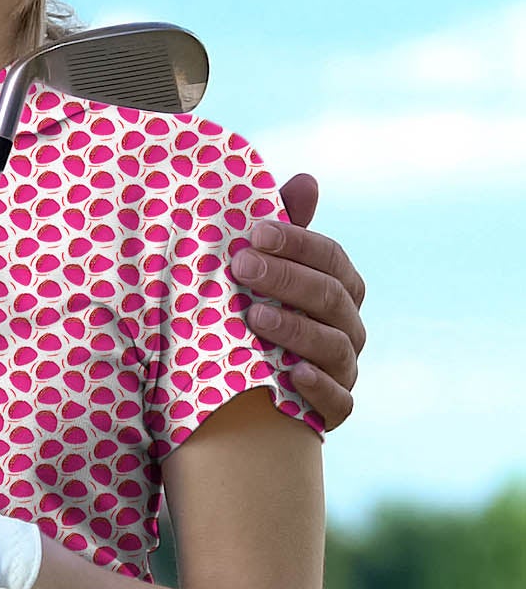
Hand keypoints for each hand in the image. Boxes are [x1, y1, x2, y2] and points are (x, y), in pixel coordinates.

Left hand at [231, 173, 365, 430]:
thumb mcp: (263, 268)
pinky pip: (338, 401)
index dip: (296, 242)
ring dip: (295, 329)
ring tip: (253, 316)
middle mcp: (348, 325)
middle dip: (286, 279)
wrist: (244, 384)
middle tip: (240, 266)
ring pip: (334, 346)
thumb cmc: (256, 308)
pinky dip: (319, 387)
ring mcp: (344, 368)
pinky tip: (292, 373)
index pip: (330, 257)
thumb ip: (283, 228)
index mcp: (338, 286)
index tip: (252, 232)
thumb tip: (306, 179)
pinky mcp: (334, 409)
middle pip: (330, 297)